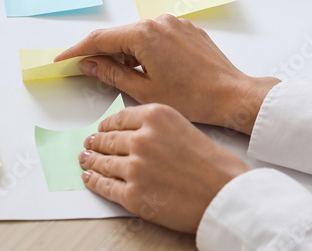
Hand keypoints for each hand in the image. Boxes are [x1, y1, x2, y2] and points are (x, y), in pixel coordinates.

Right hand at [56, 15, 277, 133]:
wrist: (231, 95)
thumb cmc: (191, 97)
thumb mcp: (143, 90)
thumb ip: (111, 74)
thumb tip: (89, 64)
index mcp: (144, 34)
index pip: (100, 39)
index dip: (78, 50)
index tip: (62, 59)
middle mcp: (159, 21)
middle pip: (119, 34)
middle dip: (103, 52)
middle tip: (88, 70)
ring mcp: (175, 23)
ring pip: (139, 35)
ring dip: (127, 52)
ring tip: (125, 77)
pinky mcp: (188, 29)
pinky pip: (158, 36)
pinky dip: (146, 49)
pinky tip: (148, 69)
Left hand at [79, 104, 250, 232]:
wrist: (226, 193)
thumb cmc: (215, 163)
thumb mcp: (184, 126)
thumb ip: (157, 127)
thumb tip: (134, 134)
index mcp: (156, 116)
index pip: (119, 118)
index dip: (107, 125)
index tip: (102, 128)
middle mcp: (141, 138)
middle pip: (108, 139)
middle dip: (96, 143)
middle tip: (90, 144)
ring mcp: (135, 168)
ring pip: (103, 162)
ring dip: (92, 161)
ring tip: (86, 159)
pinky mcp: (133, 195)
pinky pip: (106, 187)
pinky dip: (95, 182)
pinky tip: (90, 178)